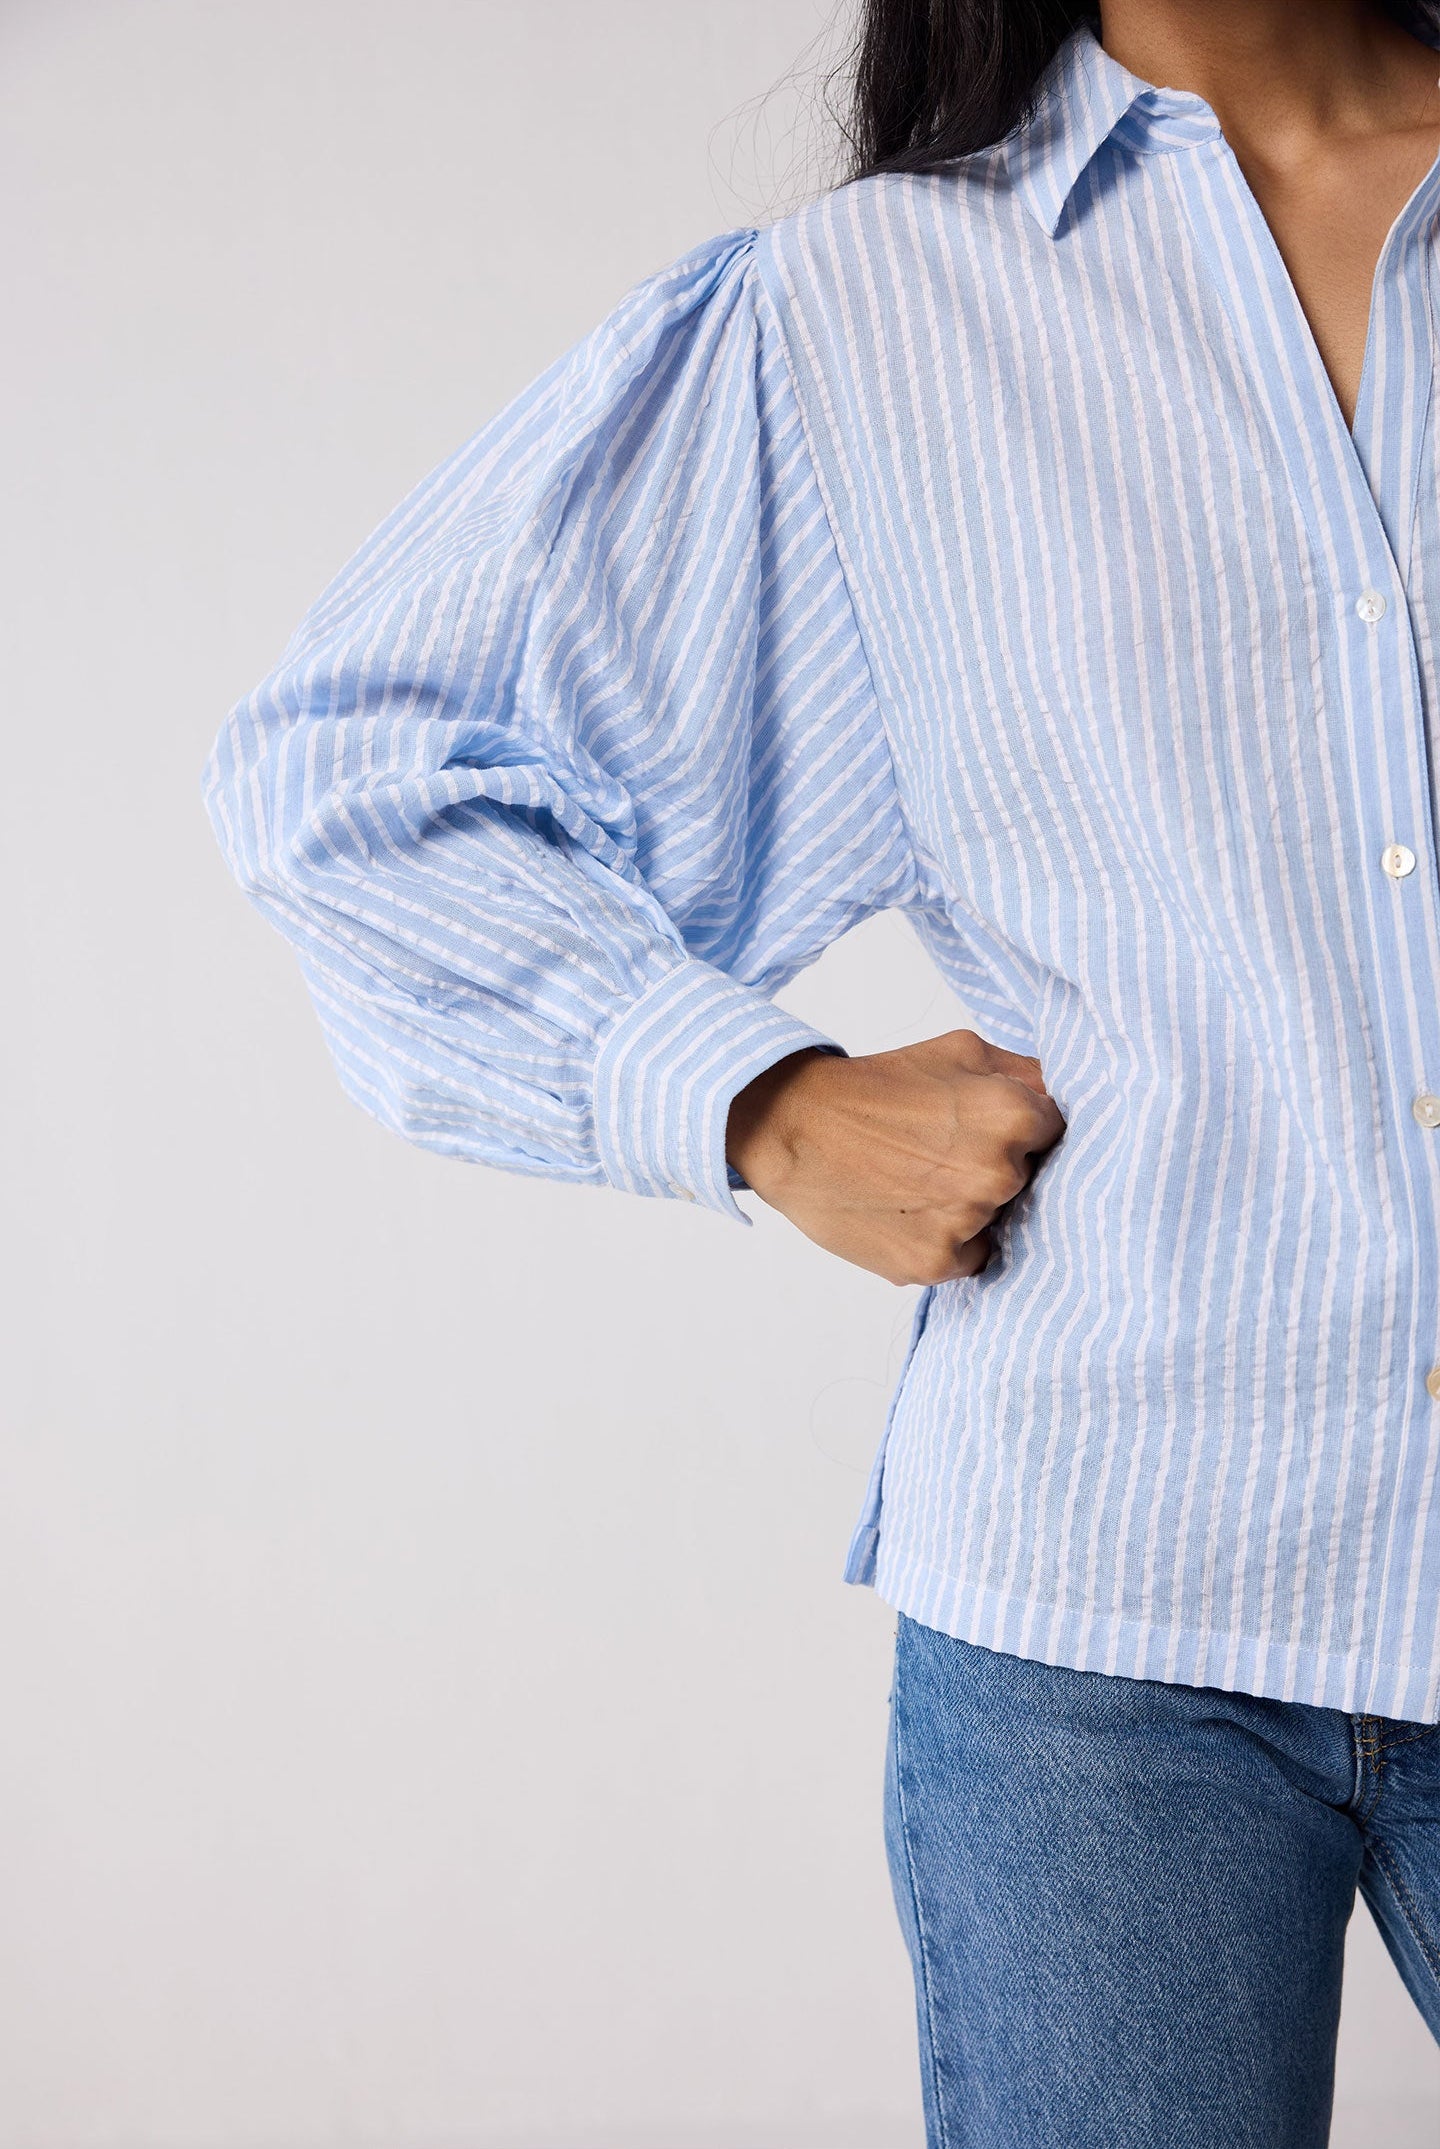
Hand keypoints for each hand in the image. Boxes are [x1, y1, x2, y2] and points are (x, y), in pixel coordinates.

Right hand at [725, 1029, 1065, 1284]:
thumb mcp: (959, 1051)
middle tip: (944, 1153)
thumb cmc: (876, 1087)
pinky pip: (970, 1256)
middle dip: (998, 1167)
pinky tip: (910, 1211)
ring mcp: (967, 1221)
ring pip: (999, 1220)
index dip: (1024, 1130)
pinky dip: (948, 1240)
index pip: (1057, 1134)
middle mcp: (998, 1172)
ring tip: (920, 1180)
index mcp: (1013, 1115)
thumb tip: (1067, 1099)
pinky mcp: (935, 1262)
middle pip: (1029, 1180)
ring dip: (972, 1206)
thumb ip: (1026, 1074)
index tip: (987, 1128)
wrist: (793, 1127)